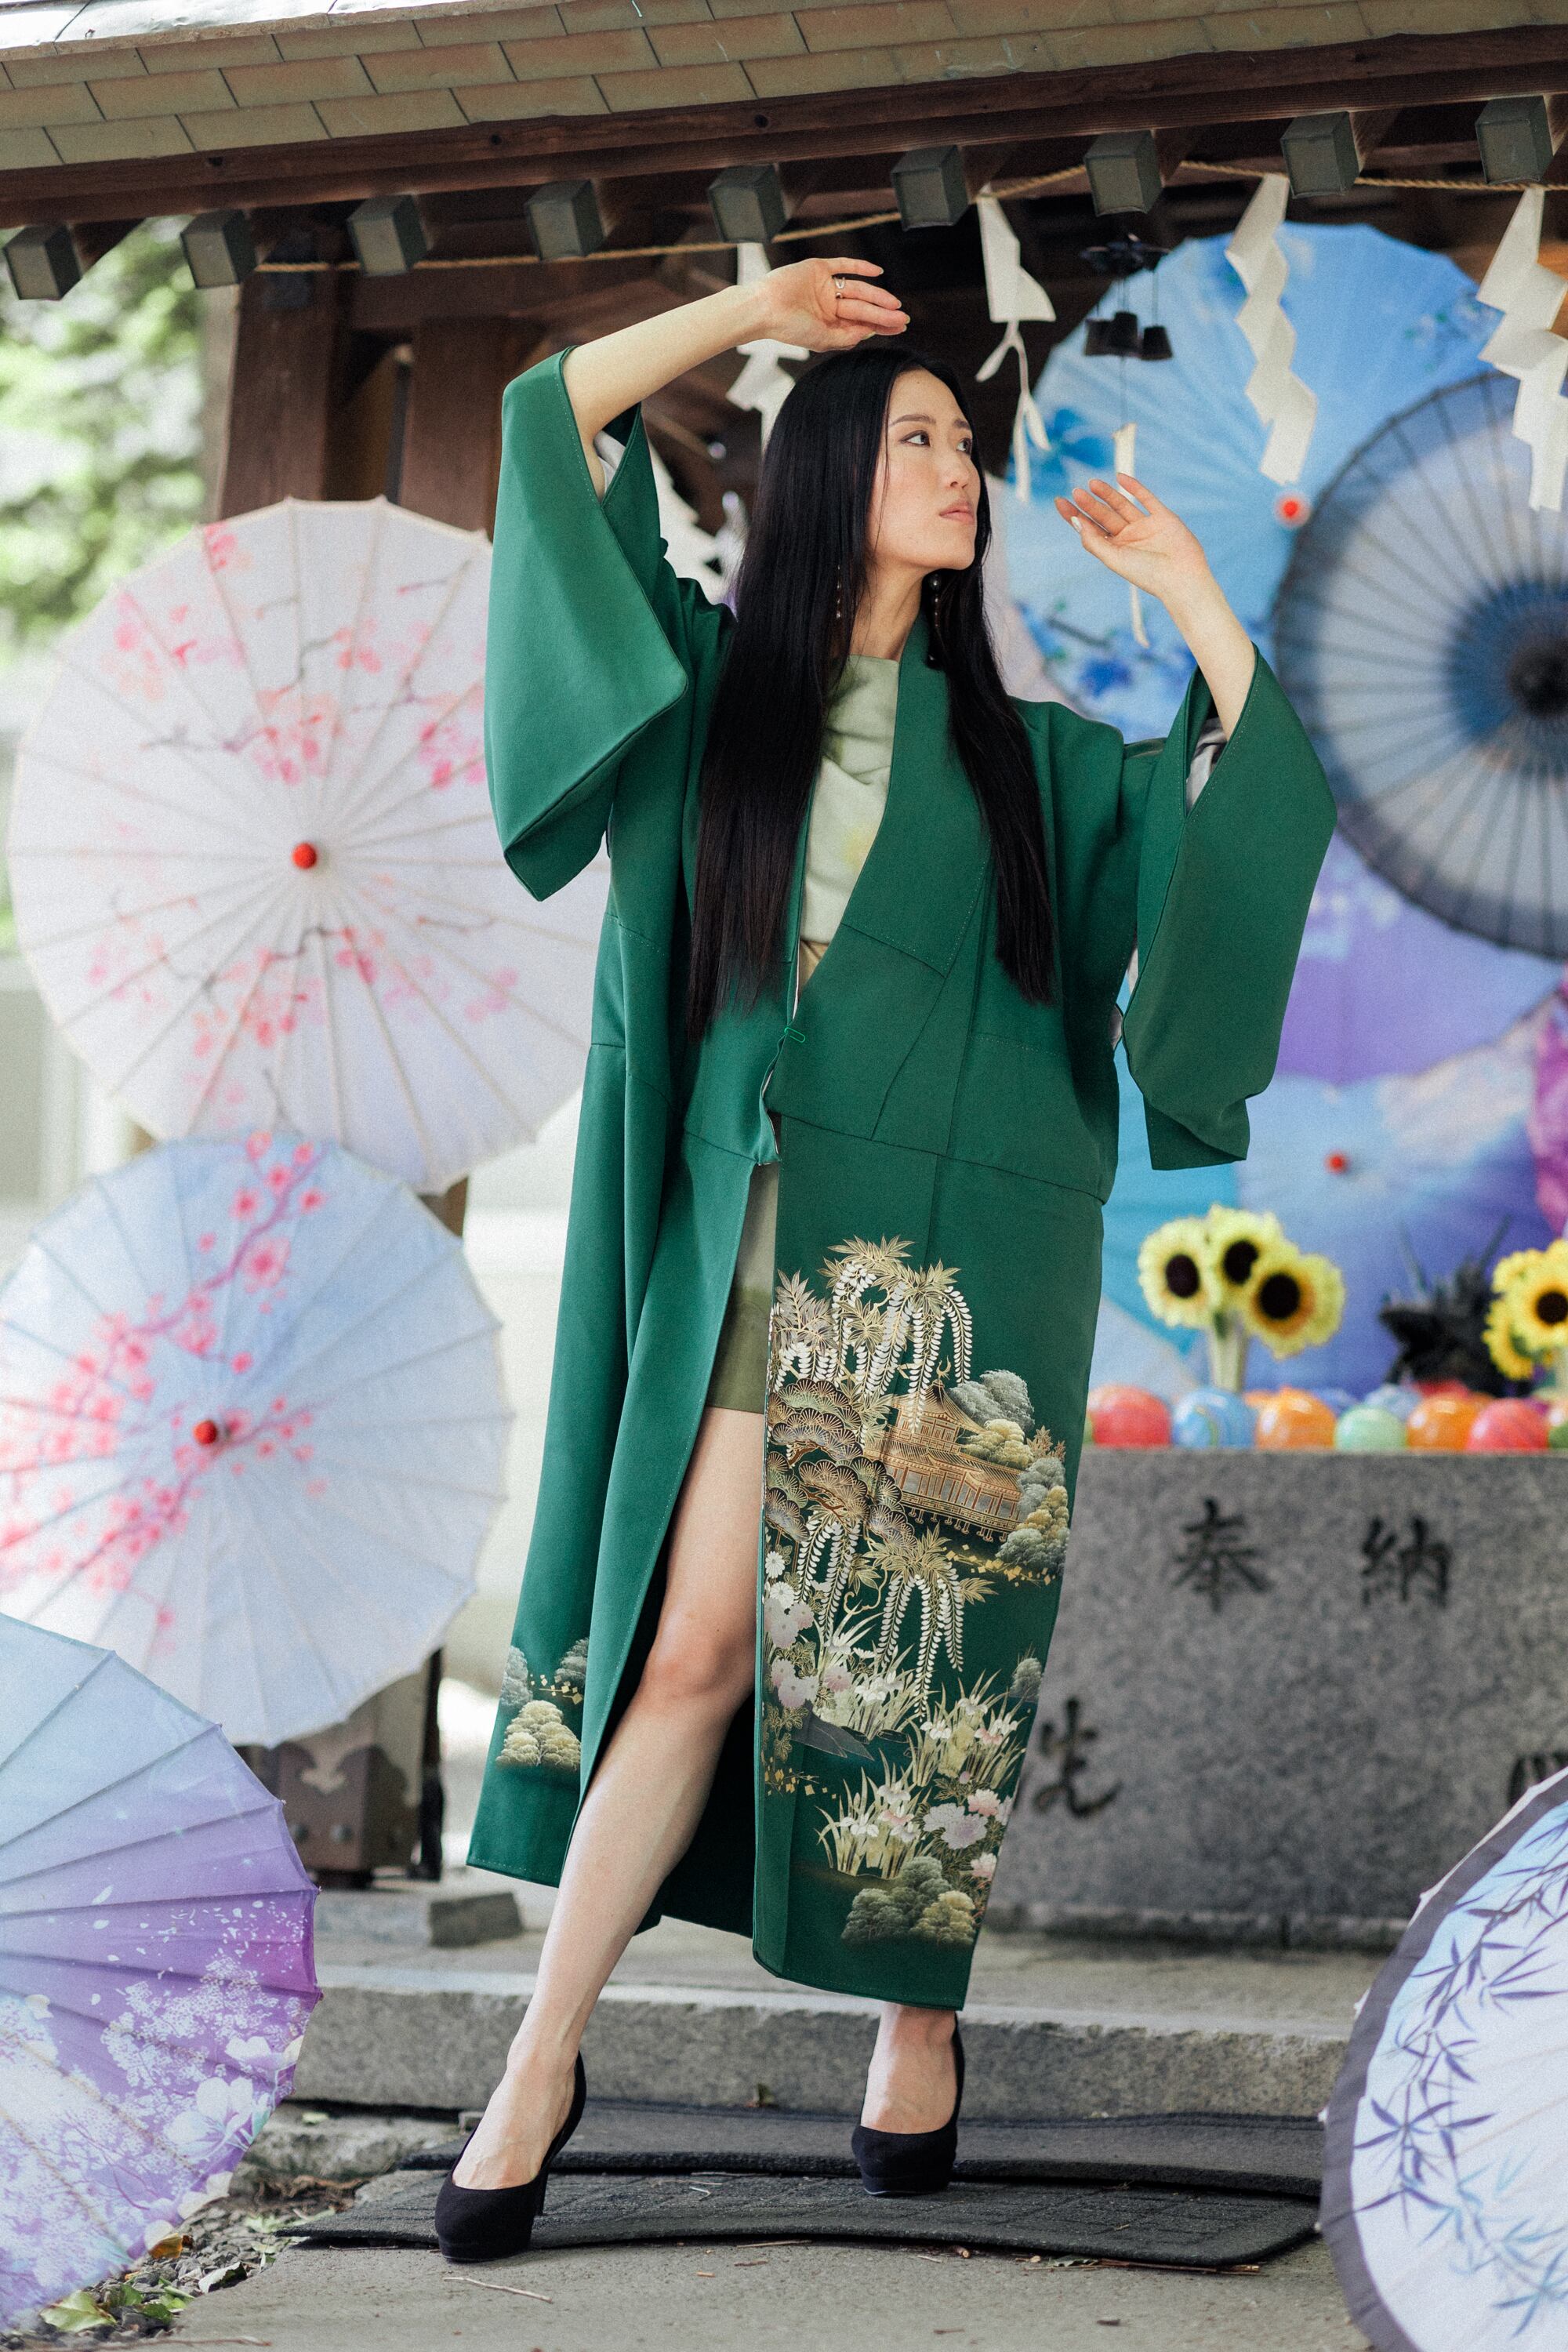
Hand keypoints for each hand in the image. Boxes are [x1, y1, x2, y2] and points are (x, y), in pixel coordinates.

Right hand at [749, 256, 908, 351]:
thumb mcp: (823, 339)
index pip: (860, 323)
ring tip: (894, 303)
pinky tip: (877, 272)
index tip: (899, 328)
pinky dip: (860, 266)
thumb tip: (869, 333)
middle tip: (903, 317)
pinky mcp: (818, 268)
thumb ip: (846, 337)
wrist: (764, 309)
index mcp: (829, 323)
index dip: (881, 325)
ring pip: (857, 289)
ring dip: (877, 295)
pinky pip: (844, 265)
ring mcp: (824, 286)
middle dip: (883, 313)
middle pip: (862, 307)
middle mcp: (829, 305)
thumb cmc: (789, 328)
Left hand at [1054, 472, 1216, 615]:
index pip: (1090, 530)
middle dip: (1089, 504)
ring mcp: (1145, 526)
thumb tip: (1075, 520)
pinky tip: (1120, 478)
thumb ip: (1093, 540)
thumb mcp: (1114, 558)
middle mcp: (1129, 538)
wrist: (1180, 576)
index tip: (1061, 502)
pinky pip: (1147, 499)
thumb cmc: (1146, 573)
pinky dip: (1135, 487)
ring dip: (1107, 494)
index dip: (1075, 516)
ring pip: (1122, 505)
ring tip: (1091, 483)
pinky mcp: (1162, 517)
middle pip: (1104, 516)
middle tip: (1076, 491)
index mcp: (1115, 550)